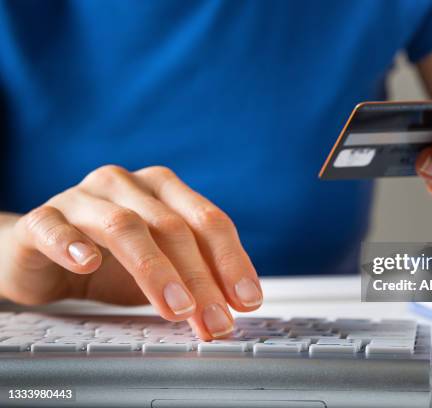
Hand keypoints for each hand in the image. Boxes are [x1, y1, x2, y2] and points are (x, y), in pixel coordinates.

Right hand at [0, 165, 262, 338]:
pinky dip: (72, 244)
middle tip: (215, 319)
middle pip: (173, 227)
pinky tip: (88, 264)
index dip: (232, 261)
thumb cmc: (110, 259)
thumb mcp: (162, 268)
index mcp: (164, 190)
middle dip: (200, 278)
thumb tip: (233, 306)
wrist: (42, 254)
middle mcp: (127, 185)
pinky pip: (54, 227)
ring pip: (124, 226)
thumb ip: (194, 278)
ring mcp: (83, 198)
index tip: (247, 300)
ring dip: (155, 269)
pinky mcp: (42, 219)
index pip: (208, 221)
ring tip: (176, 308)